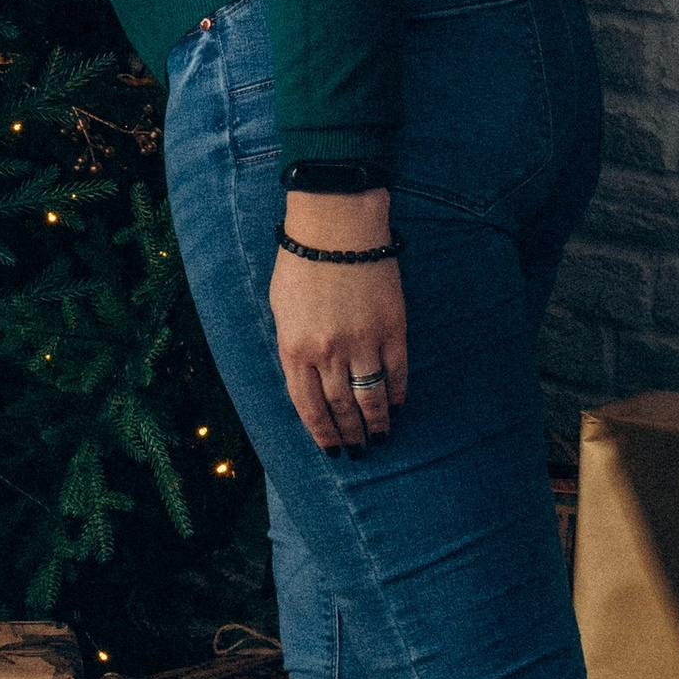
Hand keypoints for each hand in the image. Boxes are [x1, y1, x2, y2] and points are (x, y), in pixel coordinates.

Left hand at [268, 190, 408, 453]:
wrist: (336, 225)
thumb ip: (293, 346)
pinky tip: (397, 408)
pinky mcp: (392, 328)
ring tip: (379, 440)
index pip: (307, 405)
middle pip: (339, 406)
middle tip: (357, 453)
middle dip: (348, 435)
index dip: (321, 432)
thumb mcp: (281, 308)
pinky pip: (396, 371)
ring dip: (375, 423)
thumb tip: (305, 378)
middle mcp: (327, 352)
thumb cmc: (302, 262)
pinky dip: (397, 394)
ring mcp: (362, 341)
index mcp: (294, 348)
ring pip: (369, 396)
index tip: (331, 450)